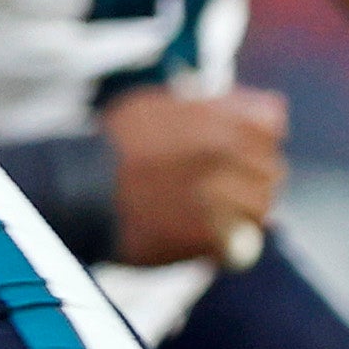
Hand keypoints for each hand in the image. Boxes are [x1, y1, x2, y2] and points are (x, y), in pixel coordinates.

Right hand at [101, 86, 286, 266]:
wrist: (76, 188)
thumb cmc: (112, 144)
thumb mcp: (160, 104)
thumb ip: (214, 107)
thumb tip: (261, 111)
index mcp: (222, 117)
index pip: (272, 126)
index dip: (254, 140)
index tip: (235, 152)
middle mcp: (231, 152)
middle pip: (270, 169)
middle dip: (248, 179)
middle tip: (213, 190)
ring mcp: (225, 195)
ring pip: (261, 209)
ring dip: (241, 214)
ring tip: (206, 217)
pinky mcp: (213, 236)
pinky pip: (241, 243)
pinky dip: (225, 245)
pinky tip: (196, 238)